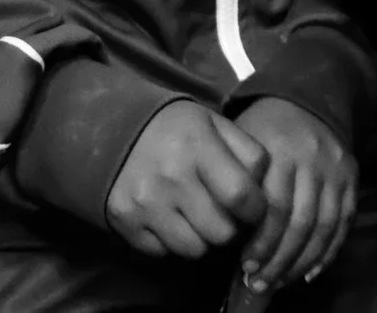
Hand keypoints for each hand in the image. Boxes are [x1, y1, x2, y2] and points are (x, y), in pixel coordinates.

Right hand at [106, 100, 271, 260]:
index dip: (257, 210)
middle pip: (222, 232)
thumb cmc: (175, 128)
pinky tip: (169, 218)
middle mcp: (170, 176)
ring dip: (202, 239)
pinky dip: (172, 242)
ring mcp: (145, 203)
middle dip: (230, 228)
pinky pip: (164, 252)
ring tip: (196, 217)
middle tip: (223, 214)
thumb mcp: (214, 123)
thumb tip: (265, 195)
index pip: (241, 197)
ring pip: (195, 250)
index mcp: (197, 145)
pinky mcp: (125, 222)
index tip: (253, 208)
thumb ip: (248, 153)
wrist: (111, 128)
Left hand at [233, 97, 356, 296]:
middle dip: (278, 260)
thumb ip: (234, 179)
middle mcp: (310, 158)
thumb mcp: (239, 141)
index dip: (260, 243)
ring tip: (280, 283)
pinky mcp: (351, 178)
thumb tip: (224, 234)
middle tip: (260, 283)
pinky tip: (308, 273)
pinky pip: (343, 223)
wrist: (303, 99)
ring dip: (300, 263)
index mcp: (276, 148)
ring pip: (322, 227)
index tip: (244, 267)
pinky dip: (327, 253)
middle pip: (298, 221)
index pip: (272, 206)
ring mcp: (334, 169)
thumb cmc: (261, 129)